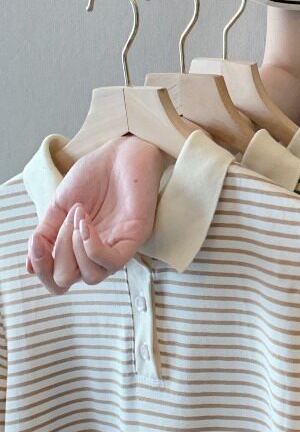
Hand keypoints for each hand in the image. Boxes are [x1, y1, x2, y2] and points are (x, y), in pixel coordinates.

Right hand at [27, 135, 169, 293]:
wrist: (121, 151)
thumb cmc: (95, 175)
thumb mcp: (60, 206)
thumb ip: (47, 234)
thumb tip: (30, 267)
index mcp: (80, 247)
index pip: (58, 280)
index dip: (41, 268)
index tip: (35, 241)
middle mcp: (100, 251)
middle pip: (69, 280)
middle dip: (58, 252)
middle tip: (68, 217)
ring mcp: (119, 245)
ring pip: (91, 276)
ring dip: (74, 247)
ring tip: (79, 214)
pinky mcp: (136, 236)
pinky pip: (112, 261)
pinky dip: (92, 248)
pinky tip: (86, 225)